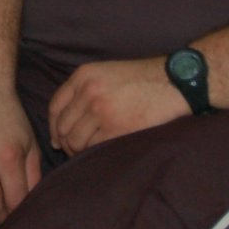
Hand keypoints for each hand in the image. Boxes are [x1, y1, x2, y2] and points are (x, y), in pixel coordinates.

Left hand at [47, 58, 188, 155]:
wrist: (175, 82)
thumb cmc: (143, 79)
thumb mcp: (107, 72)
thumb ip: (85, 90)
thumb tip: (67, 120)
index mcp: (83, 76)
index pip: (55, 106)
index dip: (54, 126)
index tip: (57, 138)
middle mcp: (88, 92)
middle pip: (63, 126)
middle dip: (65, 142)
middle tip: (74, 151)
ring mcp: (101, 111)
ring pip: (75, 140)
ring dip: (78, 150)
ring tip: (87, 154)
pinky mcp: (116, 128)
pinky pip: (94, 148)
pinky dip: (93, 155)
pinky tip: (100, 155)